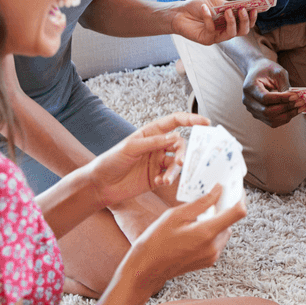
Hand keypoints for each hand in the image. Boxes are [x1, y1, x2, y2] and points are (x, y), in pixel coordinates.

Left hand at [88, 112, 205, 207]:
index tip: (206, 123)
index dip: (191, 120)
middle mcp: (157, 146)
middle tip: (181, 162)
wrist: (99, 185)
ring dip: (175, 170)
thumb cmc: (111, 160)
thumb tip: (177, 137)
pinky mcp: (156, 178)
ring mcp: (157, 162)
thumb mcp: (131, 148)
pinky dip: (168, 179)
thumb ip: (154, 143)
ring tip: (167, 179)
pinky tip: (159, 182)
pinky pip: (170, 176)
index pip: (175, 122)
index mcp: (151, 133)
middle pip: (180, 145)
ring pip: (176, 163)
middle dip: (183, 153)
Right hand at [119, 186, 246, 297]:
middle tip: (211, 198)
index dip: (239, 198)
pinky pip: (217, 241)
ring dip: (217, 221)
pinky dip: (211, 232)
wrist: (146, 269)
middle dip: (223, 209)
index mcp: (206, 233)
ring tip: (197, 215)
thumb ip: (201, 203)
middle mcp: (213, 247)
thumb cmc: (156, 241)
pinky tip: (194, 228)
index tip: (234, 189)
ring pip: (224, 231)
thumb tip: (218, 190)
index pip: (238, 212)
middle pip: (230, 221)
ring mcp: (212, 256)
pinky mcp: (208, 261)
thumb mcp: (175, 215)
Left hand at [171, 0, 258, 46]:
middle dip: (245, 21)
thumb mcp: (214, 2)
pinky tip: (204, 8)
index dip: (252, 17)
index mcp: (229, 20)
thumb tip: (240, 6)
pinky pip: (212, 30)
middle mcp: (226, 30)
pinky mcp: (207, 39)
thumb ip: (226, 5)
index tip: (257, 8)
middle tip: (244, 10)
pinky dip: (209, 18)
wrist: (178, 13)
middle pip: (243, 31)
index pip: (245, 22)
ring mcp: (217, 36)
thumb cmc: (196, 7)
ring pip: (232, 34)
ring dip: (232, 22)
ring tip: (228, 11)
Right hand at [242, 60, 298, 127]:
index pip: (265, 98)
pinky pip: (272, 122)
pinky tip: (294, 111)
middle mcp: (248, 101)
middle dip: (286, 108)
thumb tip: (295, 99)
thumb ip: (284, 86)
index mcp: (250, 88)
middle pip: (267, 112)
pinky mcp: (258, 115)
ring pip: (270, 119)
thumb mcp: (277, 72)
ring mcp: (252, 110)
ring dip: (287, 115)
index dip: (281, 99)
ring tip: (300, 108)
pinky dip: (284, 118)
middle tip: (301, 102)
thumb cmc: (267, 69)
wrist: (257, 71)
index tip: (296, 96)